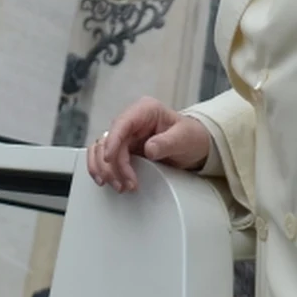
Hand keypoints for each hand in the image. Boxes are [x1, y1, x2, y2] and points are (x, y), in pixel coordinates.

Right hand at [87, 96, 212, 191]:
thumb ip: (167, 142)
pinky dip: (102, 169)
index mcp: (145, 110)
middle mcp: (132, 120)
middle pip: (109, 139)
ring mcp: (126, 134)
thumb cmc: (190, 137)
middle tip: (125, 183)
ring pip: (101, 149)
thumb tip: (149, 149)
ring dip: (106, 169)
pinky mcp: (124, 148)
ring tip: (120, 186)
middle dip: (113, 164)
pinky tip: (106, 180)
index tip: (109, 159)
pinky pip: (104, 157)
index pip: (121, 123)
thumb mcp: (184, 138)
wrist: (195, 146)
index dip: (112, 141)